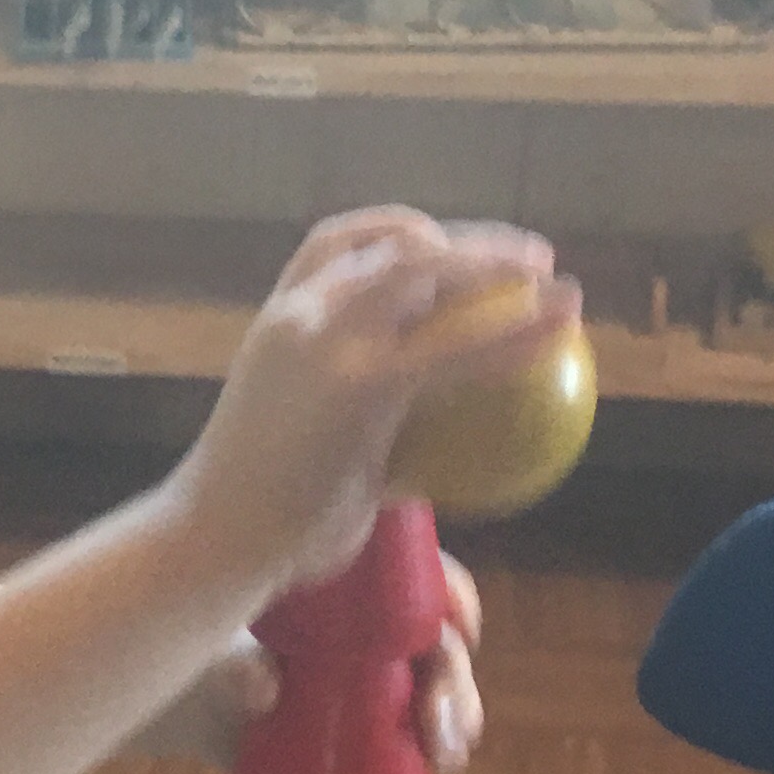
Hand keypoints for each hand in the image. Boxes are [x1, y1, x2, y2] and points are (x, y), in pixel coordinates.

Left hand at [134, 548, 485, 773]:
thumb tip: (264, 688)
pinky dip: (439, 742)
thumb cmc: (206, 652)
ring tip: (447, 755)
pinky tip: (446, 765)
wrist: (191, 702)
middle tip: (438, 719)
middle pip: (435, 636)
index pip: (418, 574)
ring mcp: (376, 672)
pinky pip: (416, 723)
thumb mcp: (218, 653)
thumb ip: (236, 669)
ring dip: (456, 713)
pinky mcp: (370, 718)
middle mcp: (373, 623)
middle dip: (452, 677)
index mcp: (350, 584)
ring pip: (435, 680)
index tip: (458, 626)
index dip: (451, 595)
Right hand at [169, 212, 575, 596]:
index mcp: (280, 319)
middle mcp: (300, 313)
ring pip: (426, 273)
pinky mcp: (360, 386)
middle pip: (394, 244)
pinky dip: (515, 333)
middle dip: (470, 240)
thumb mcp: (303, 441)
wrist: (216, 541)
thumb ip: (357, 418)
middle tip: (530, 260)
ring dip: (497, 266)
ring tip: (554, 284)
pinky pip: (454, 349)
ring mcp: (327, 343)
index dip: (403, 232)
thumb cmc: (258, 514)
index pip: (340, 244)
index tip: (454, 250)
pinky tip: (557, 331)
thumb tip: (422, 433)